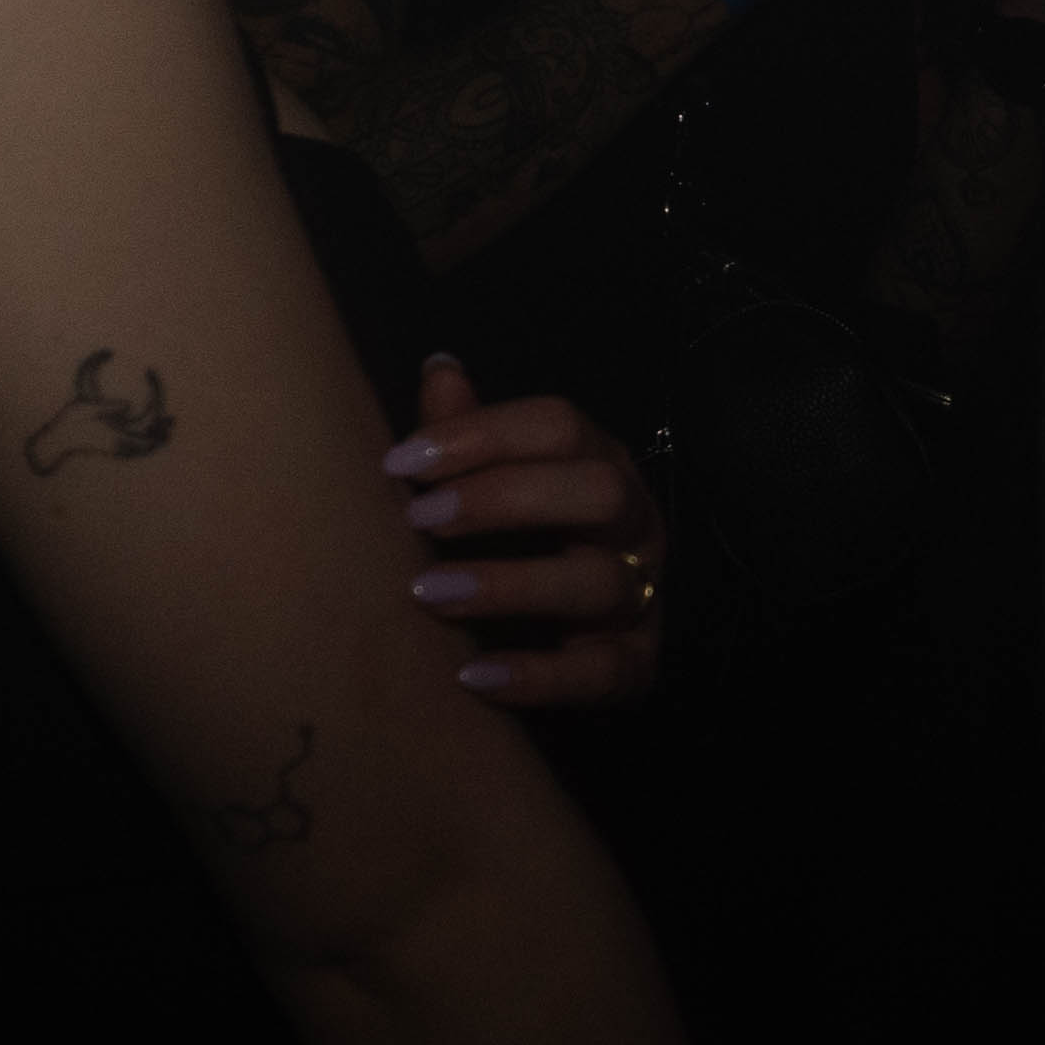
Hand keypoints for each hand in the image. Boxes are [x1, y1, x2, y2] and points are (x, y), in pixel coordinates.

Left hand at [387, 353, 668, 708]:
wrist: (552, 647)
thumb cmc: (511, 549)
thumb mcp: (487, 491)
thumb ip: (465, 439)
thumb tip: (439, 367)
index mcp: (600, 465)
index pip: (560, 427)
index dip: (484, 436)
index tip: (401, 461)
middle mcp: (634, 524)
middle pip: (598, 490)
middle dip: (505, 499)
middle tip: (421, 519)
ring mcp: (643, 597)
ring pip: (600, 582)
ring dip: (510, 584)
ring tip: (429, 594)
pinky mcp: (636, 668)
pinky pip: (602, 674)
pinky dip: (538, 676)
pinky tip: (471, 677)